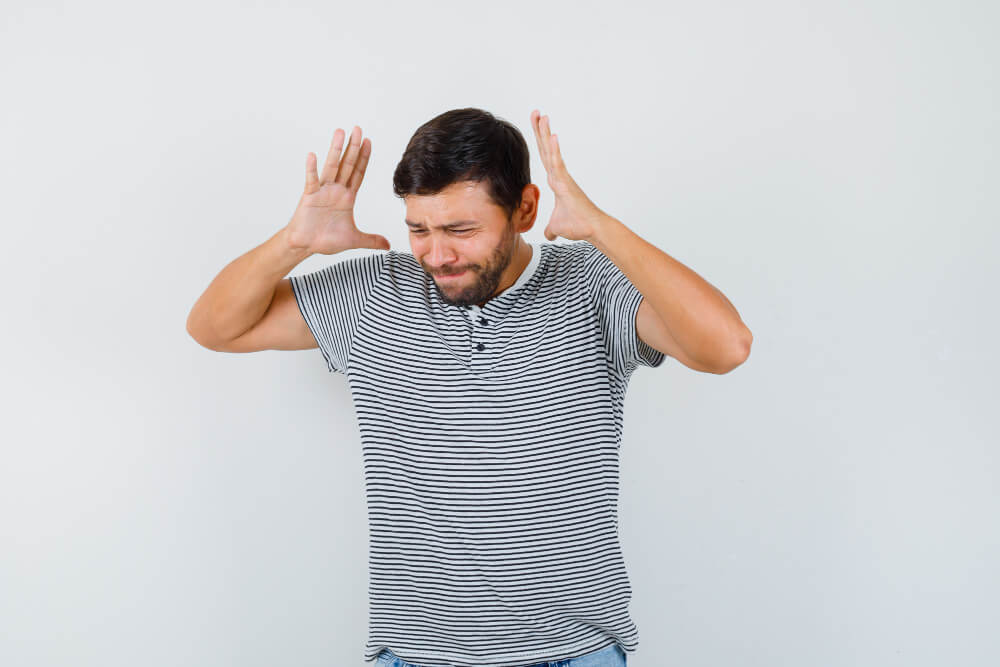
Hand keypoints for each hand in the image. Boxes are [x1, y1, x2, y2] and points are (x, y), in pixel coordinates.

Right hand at [285, 126, 389, 254]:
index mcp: (347, 197)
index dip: (364, 158)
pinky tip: (313, 155)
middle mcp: (335, 190)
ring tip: (340, 132)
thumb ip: (371, 240)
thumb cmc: (325, 239)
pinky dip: (311, 169)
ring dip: (336, 150)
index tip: (369, 141)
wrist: (306, 246)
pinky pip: (311, 180)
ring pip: (331, 167)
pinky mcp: (309, 197)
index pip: (358, 173)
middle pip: (347, 165)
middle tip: (358, 129)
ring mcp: (322, 191)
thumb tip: (388, 245)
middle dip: (354, 147)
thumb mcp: (354, 239)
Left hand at [530, 109, 609, 241]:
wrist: (591, 229)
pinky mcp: (567, 183)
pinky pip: (558, 164)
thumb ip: (550, 230)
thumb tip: (548, 236)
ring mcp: (562, 177)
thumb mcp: (557, 228)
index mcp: (555, 181)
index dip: (539, 140)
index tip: (536, 125)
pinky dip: (555, 150)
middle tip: (536, 111)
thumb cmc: (578, 225)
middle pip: (546, 148)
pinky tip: (553, 136)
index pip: (544, 156)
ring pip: (551, 152)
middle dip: (540, 129)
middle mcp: (558, 175)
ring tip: (543, 115)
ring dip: (547, 133)